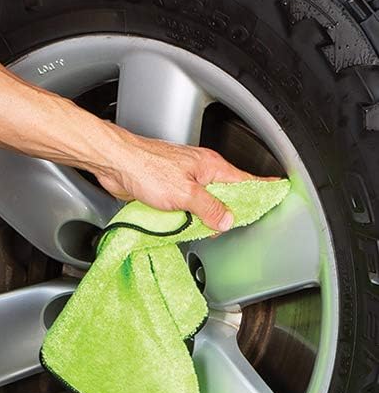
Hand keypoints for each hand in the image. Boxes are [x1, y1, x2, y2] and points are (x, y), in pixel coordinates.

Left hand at [94, 129, 279, 231]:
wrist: (113, 163)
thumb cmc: (144, 167)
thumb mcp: (184, 193)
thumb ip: (209, 208)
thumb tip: (227, 220)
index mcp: (211, 167)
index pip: (247, 180)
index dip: (263, 188)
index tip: (279, 193)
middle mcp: (200, 171)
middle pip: (226, 194)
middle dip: (230, 211)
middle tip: (231, 226)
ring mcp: (183, 179)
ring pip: (204, 201)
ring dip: (205, 216)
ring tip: (206, 229)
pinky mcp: (166, 188)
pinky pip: (185, 205)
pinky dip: (187, 216)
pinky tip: (184, 225)